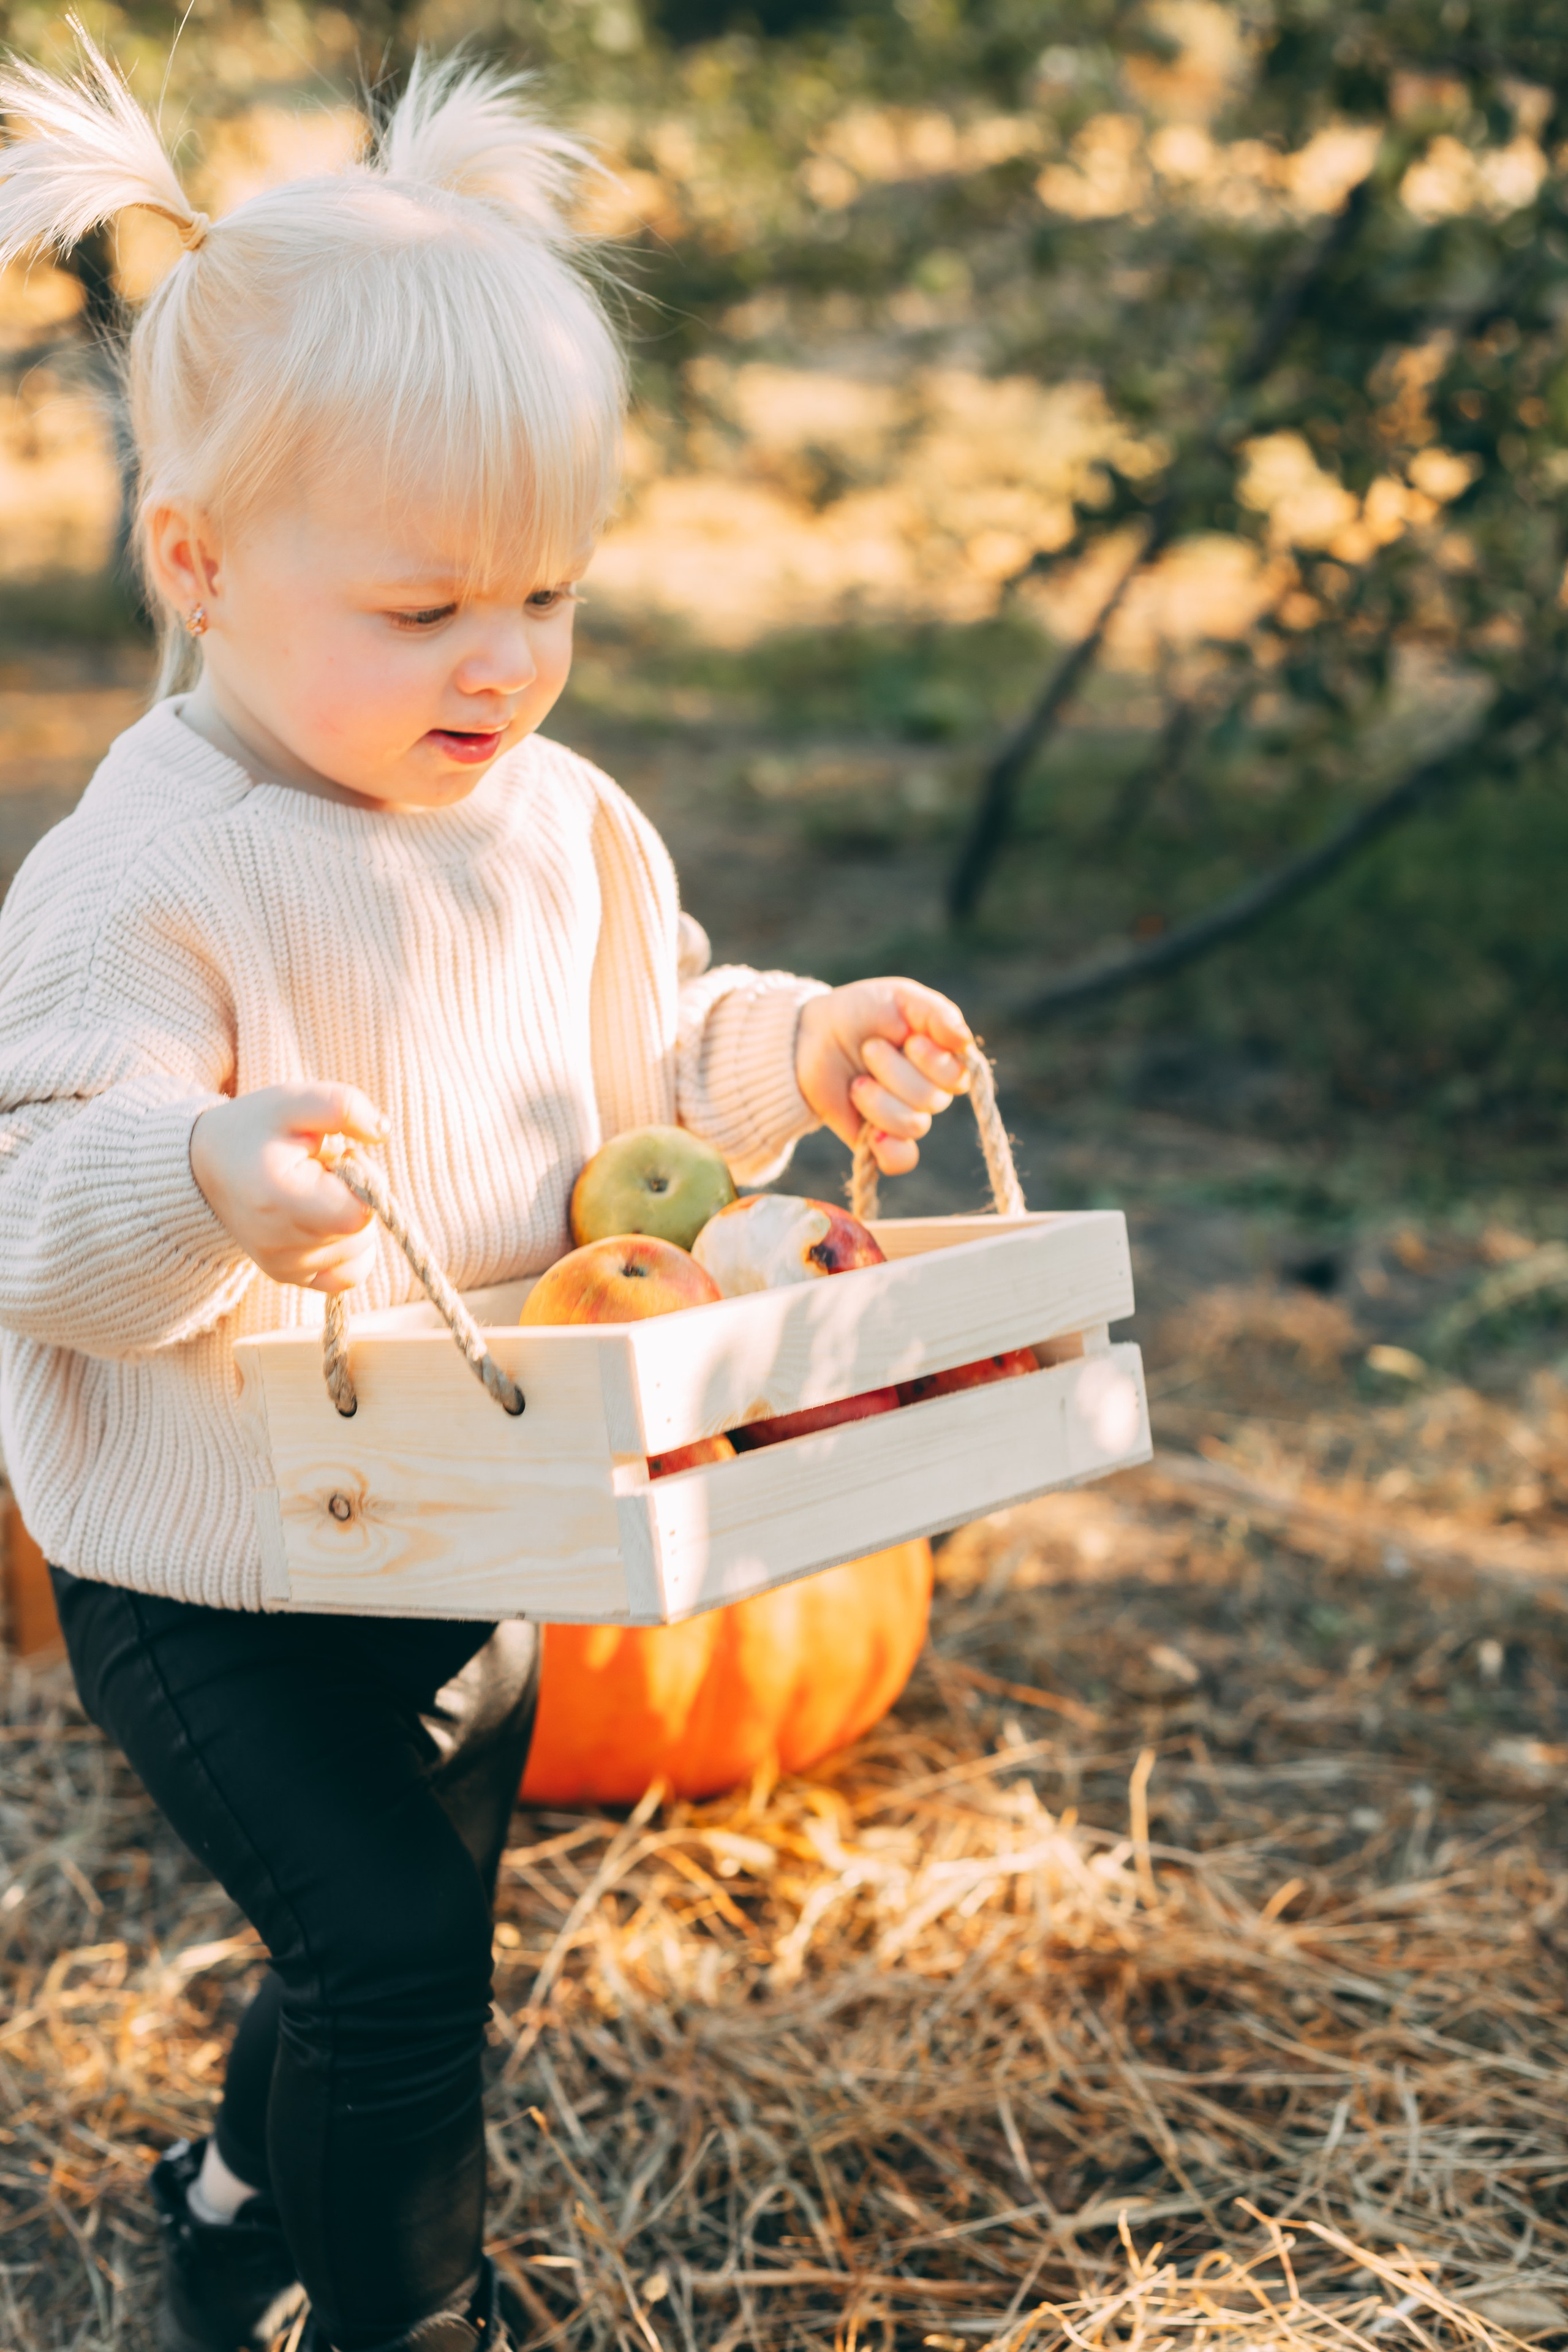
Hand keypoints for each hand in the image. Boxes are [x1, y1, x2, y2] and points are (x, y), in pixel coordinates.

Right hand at [190, 1082, 388, 1292]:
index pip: (359, 1213)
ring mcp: (283, 1266)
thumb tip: (383, 1132)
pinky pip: (348, 1275)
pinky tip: (324, 1218)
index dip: (363, 1181)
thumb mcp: (294, 1100)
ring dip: (349, 1216)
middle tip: (320, 1169)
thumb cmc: (255, 1129)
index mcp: (280, 1198)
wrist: (203, 1166)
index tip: (336, 1159)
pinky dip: (349, 1247)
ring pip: (360, 1250)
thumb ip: (344, 1107)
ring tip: (314, 1190)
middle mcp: (279, 1243)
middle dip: (355, 1195)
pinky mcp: (287, 1277)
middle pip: (362, 1231)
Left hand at [795, 980, 972, 1176]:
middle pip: (932, 1101)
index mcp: (941, 1059)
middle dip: (893, 1072)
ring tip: (856, 1082)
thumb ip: (936, 1014)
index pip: (957, 1077)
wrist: (811, 1035)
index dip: (932, 1061)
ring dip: (878, 1100)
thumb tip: (963, 1042)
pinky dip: (889, 1149)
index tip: (907, 1038)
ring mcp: (903, 1116)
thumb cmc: (861, 1012)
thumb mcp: (900, 998)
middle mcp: (928, 1091)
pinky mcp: (878, 1139)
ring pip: (914, 1125)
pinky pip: (901, 1160)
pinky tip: (870, 1134)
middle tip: (869, 1049)